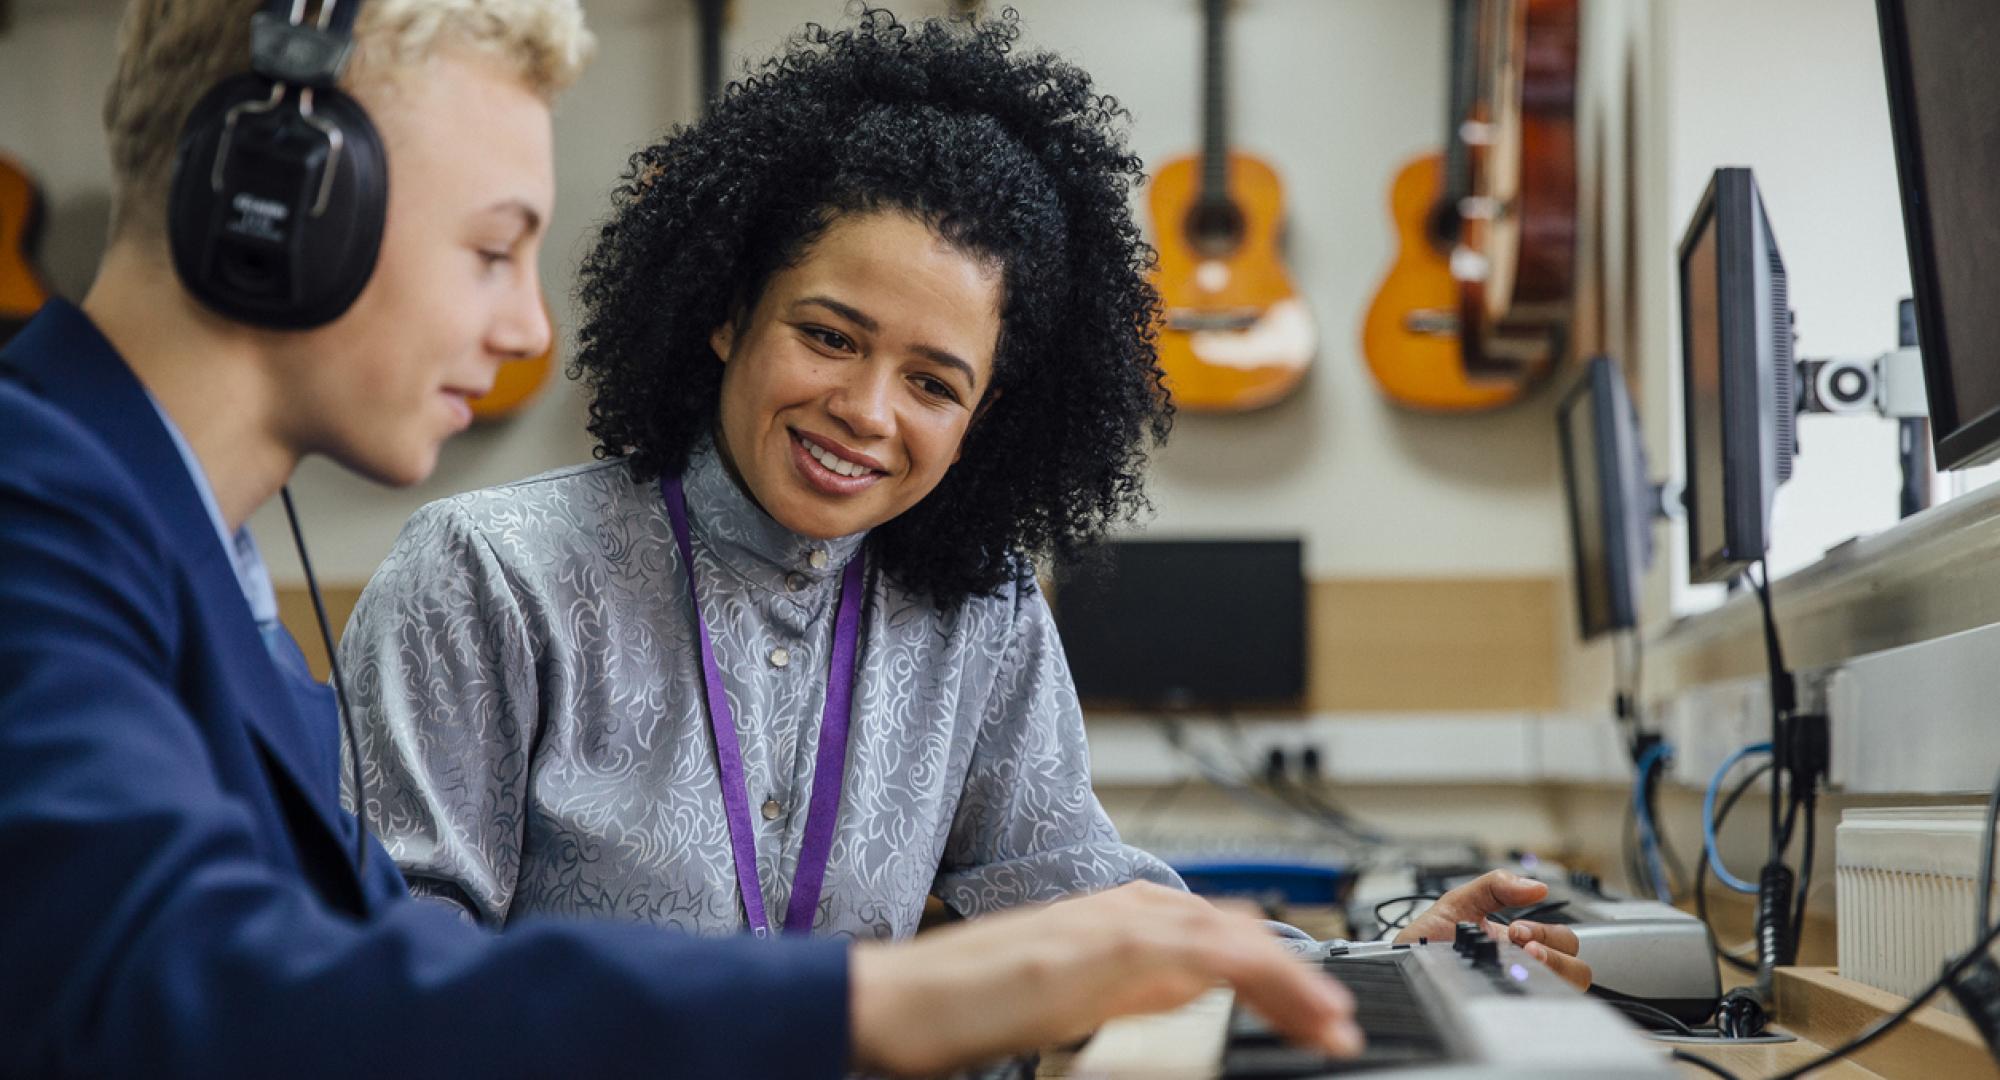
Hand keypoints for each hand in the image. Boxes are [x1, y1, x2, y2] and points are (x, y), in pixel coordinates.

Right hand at [849, 881, 1361, 1077]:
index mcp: (1119, 918)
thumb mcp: (1074, 998)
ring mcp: (1115, 921)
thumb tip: (1190, 997)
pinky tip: (1285, 1002)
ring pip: (1232, 937)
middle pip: (1238, 932)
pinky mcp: (1105, 945)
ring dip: (1291, 979)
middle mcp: (1125, 907)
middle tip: (1338, 1025)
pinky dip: (1254, 972)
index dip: (1279, 973)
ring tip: (1331, 1024)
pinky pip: (1200, 951)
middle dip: (1297, 977)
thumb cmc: (972, 1001)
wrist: (903, 999)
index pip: (1220, 936)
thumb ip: (1132, 990)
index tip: (1317, 1016)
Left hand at [1393, 870, 1591, 990]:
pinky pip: (1546, 1007)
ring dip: (1555, 965)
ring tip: (1522, 958)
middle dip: (1555, 946)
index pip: (1562, 939)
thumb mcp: (1455, 903)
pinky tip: (1514, 978)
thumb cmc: (1421, 942)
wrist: (1395, 967)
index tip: (1519, 928)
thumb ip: (1493, 886)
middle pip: (1575, 961)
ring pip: (1572, 983)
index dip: (1550, 932)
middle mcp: (1522, 966)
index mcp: (1514, 941)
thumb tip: (1536, 885)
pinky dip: (1542, 991)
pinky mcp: (1508, 1008)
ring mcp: (1518, 988)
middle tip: (1520, 941)